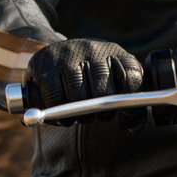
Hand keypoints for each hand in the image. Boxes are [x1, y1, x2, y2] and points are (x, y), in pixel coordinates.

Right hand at [26, 39, 143, 120]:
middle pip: (104, 93)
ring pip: (78, 97)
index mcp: (117, 53)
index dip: (129, 107)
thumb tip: (132, 127)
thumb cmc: (93, 79)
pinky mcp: (44, 63)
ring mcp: (68, 53)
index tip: (121, 118)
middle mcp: (94, 49)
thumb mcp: (116, 86)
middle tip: (95, 117)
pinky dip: (59, 114)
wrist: (57, 56)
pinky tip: (61, 114)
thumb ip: (132, 109)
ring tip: (78, 116)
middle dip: (101, 113)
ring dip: (79, 116)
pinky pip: (55, 98)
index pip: (132, 79)